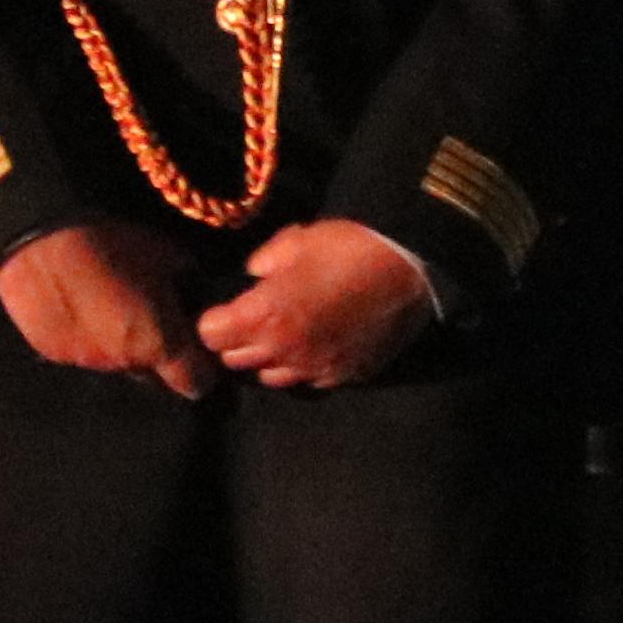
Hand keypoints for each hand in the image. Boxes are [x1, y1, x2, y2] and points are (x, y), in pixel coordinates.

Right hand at [0, 220, 216, 396]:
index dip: (201, 369)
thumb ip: (187, 286)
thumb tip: (192, 292)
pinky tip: (74, 305)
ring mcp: (82, 360)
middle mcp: (123, 362)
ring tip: (104, 307)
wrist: (41, 233)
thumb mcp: (169, 253)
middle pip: (150, 375)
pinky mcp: (48, 350)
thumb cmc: (114, 240)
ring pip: (111, 362)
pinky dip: (81, 335)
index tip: (195, 349)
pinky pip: (76, 350)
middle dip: (153, 354)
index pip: (195, 383)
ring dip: (115, 344)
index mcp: (161, 344)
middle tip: (146, 318)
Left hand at [200, 218, 434, 391]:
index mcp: (263, 317)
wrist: (412, 266)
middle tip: (250, 321)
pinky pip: (312, 381)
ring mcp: (317, 368)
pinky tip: (316, 346)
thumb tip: (254, 277)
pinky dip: (306, 367)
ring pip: (271, 377)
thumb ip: (261, 264)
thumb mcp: (293, 242)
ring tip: (282, 336)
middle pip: (234, 360)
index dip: (214, 320)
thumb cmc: (347, 248)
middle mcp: (285, 351)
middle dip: (235, 341)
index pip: (210, 336)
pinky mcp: (348, 376)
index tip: (225, 309)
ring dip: (268, 358)